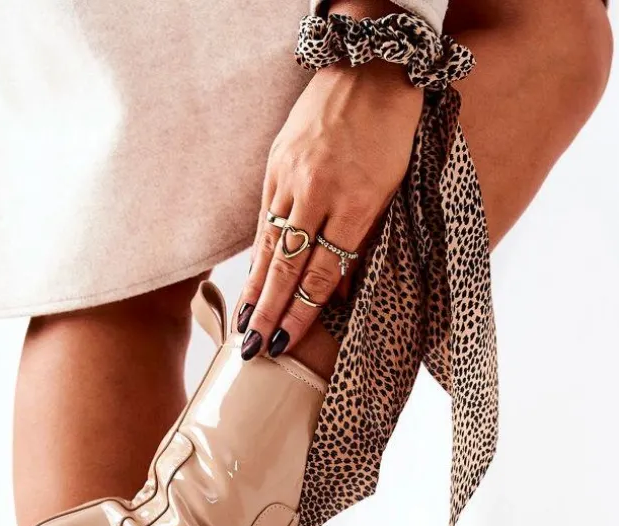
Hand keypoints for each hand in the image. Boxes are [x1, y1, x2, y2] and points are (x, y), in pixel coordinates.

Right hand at [235, 43, 422, 359]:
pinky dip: (257, 253)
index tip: (286, 342)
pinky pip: (264, 217)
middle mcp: (318, 192)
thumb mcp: (391, 189)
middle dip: (269, 312)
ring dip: (255, 290)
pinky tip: (251, 280)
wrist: (370, 67)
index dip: (302, 312)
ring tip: (244, 325)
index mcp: (355, 202)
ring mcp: (292, 176)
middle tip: (253, 348)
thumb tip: (342, 290)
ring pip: (269, 245)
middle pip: (288, 266)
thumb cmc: (391, 131)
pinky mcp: (276, 162)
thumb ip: (365, 241)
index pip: (322, 272)